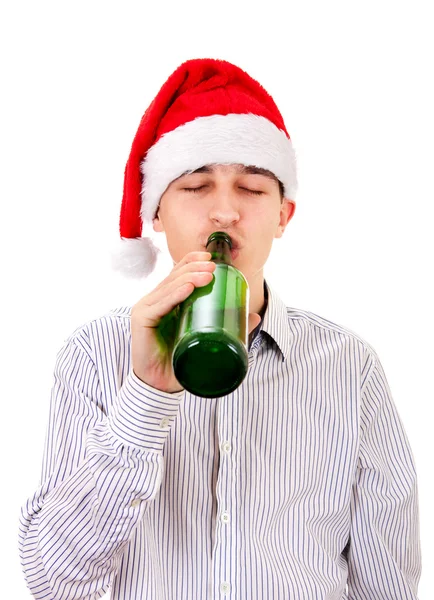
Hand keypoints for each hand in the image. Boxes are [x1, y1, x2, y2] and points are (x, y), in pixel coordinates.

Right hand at [130, 251, 259, 392]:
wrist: (161, 386)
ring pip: (168, 287)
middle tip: (214, 266)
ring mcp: (146, 309)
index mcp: (167, 302)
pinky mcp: (141, 321)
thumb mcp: (207, 341)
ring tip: (207, 274)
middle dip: (194, 268)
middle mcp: (154, 302)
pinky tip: (186, 288)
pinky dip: (174, 294)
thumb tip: (254, 316)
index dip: (192, 262)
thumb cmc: (180, 362)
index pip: (177, 275)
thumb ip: (229, 328)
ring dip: (188, 278)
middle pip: (173, 277)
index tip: (211, 258)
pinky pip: (159, 304)